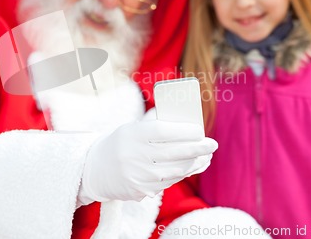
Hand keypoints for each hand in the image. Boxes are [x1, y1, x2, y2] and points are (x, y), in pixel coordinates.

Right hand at [79, 119, 217, 202]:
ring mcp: (138, 176)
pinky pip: (169, 182)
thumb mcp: (134, 127)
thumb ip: (157, 123)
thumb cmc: (123, 142)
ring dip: (194, 163)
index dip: (184, 131)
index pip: (163, 131)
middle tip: (212, 144)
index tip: (199, 130)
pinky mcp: (141, 190)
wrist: (97, 169)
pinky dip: (183, 173)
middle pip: (174, 152)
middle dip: (197, 148)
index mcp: (133, 135)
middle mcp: (134, 156)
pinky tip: (192, 166)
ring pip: (175, 170)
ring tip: (206, 155)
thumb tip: (187, 119)